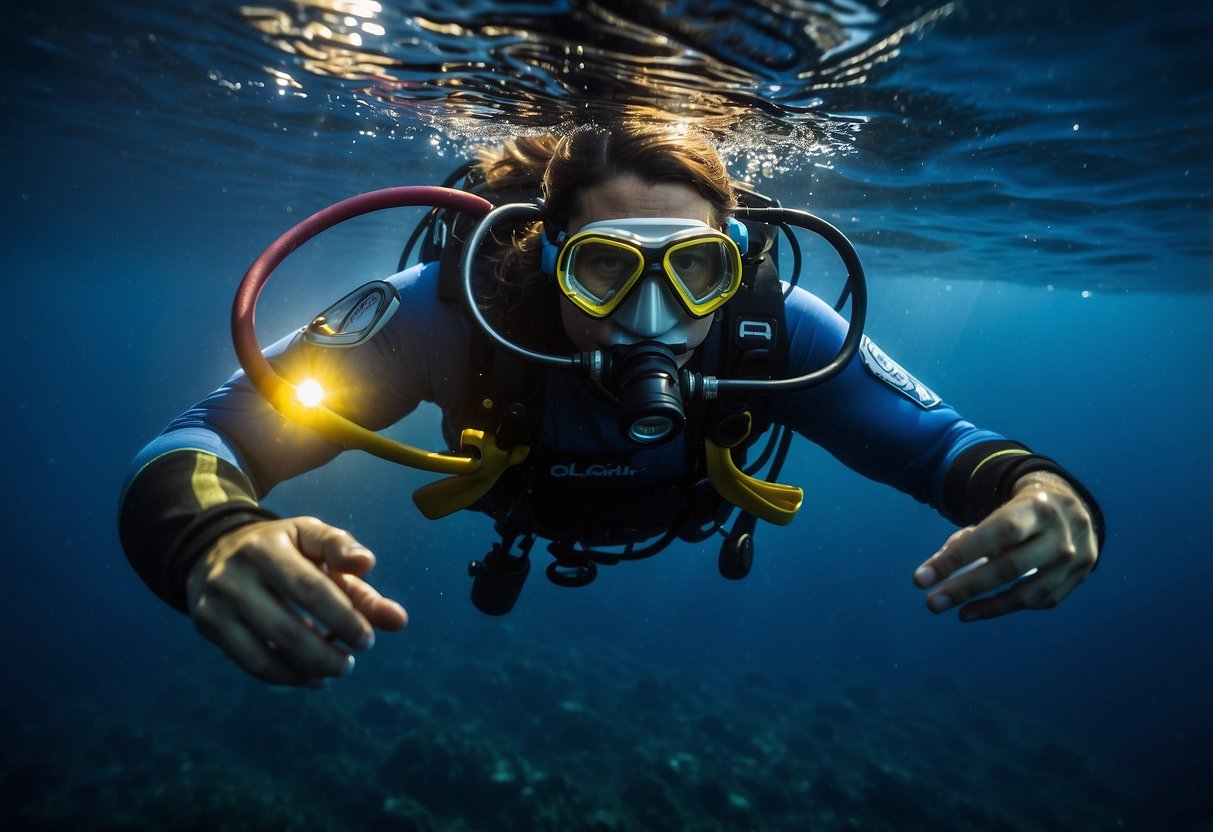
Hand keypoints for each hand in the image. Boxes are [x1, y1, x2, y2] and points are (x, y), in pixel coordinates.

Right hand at [186, 516, 407, 685]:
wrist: (214, 548)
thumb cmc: (283, 547)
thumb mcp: (314, 541)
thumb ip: (354, 571)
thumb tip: (398, 619)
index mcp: (268, 548)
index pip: (311, 590)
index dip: (344, 619)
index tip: (369, 639)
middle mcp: (236, 576)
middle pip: (288, 628)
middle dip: (327, 653)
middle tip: (353, 660)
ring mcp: (217, 604)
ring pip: (268, 653)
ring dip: (310, 669)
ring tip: (338, 668)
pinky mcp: (209, 626)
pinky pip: (252, 664)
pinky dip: (289, 677)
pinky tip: (314, 678)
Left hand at [913, 472, 1097, 621]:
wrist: (1070, 507)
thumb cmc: (1020, 512)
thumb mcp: (998, 513)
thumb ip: (966, 539)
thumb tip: (937, 570)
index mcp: (1037, 507)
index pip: (994, 534)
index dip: (957, 557)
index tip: (921, 578)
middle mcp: (1062, 534)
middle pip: (1009, 566)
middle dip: (965, 587)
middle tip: (931, 603)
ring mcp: (1076, 560)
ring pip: (1027, 592)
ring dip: (986, 606)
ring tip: (955, 611)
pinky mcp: (1078, 579)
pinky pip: (1038, 601)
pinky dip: (1004, 608)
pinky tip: (977, 610)